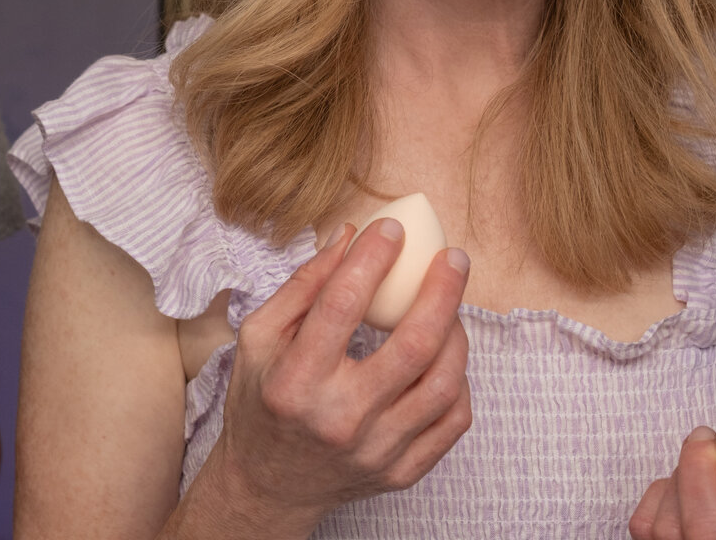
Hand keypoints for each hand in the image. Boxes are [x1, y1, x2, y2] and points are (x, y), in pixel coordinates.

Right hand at [201, 219, 472, 527]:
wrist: (267, 485)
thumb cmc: (261, 402)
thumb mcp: (258, 338)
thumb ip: (303, 286)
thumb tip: (350, 236)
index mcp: (296, 381)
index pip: (343, 304)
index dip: (373, 257)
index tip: (391, 229)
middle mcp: (340, 419)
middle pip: (413, 344)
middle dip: (442, 290)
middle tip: (453, 259)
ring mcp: (376, 451)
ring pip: (443, 383)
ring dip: (456, 333)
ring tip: (451, 307)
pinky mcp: (401, 472)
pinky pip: (452, 422)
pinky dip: (458, 382)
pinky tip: (446, 358)